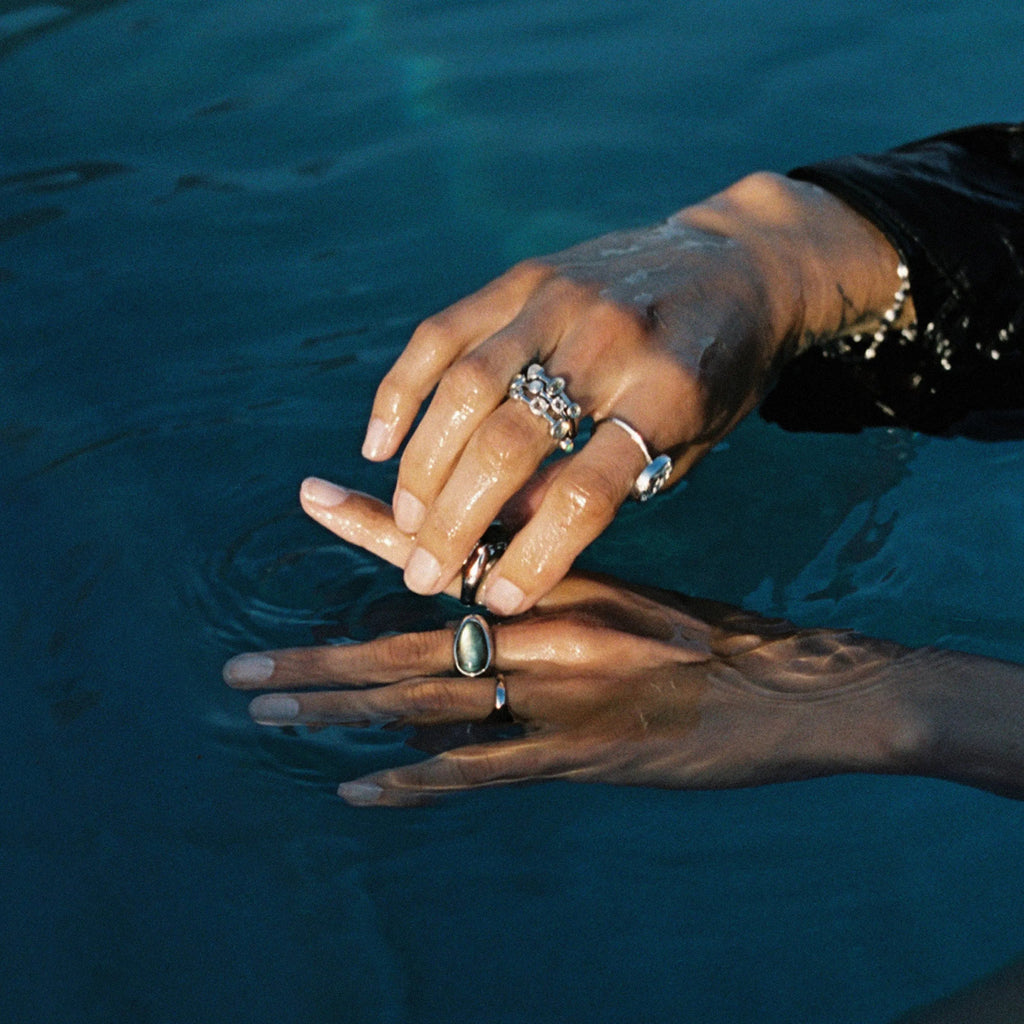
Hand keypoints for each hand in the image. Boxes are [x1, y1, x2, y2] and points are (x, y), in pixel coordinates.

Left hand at [224, 483, 914, 806]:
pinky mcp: (580, 759)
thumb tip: (492, 593)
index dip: (373, 526)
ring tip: (269, 715)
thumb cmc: (722, 642)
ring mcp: (559, 697)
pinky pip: (479, 773)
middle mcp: (548, 630)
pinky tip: (356, 790)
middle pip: (412, 641)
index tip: (310, 496)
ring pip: (427, 702)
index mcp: (561, 581)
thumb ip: (563, 595)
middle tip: (241, 670)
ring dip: (342, 713)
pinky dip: (413, 782)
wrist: (805, 691)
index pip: (450, 547)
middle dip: (320, 658)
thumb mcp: (639, 598)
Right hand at [358, 173, 905, 614]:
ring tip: (407, 520)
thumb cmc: (718, 373)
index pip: (586, 492)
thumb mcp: (690, 442)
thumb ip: (607, 484)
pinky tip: (379, 443)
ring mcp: (560, 299)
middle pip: (509, 442)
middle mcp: (610, 340)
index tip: (500, 598)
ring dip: (422, 466)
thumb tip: (510, 531)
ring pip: (463, 388)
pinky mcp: (524, 276)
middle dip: (456, 521)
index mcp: (669, 394)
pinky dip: (401, 390)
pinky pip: (441, 333)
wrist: (740, 263)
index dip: (535, 556)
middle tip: (426, 574)